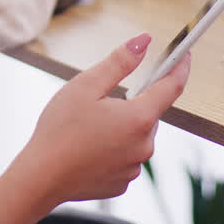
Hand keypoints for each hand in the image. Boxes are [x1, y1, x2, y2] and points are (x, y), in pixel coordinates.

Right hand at [22, 34, 191, 202]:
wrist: (41, 178)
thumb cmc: (59, 131)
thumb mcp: (86, 86)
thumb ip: (119, 62)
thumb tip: (143, 42)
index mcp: (139, 118)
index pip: (172, 87)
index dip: (179, 67)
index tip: (183, 54)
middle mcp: (144, 145)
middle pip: (149, 113)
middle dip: (132, 102)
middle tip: (101, 100)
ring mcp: (134, 167)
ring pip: (136, 135)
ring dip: (121, 126)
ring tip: (88, 127)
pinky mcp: (121, 182)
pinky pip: (125, 156)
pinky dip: (112, 148)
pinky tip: (88, 147)